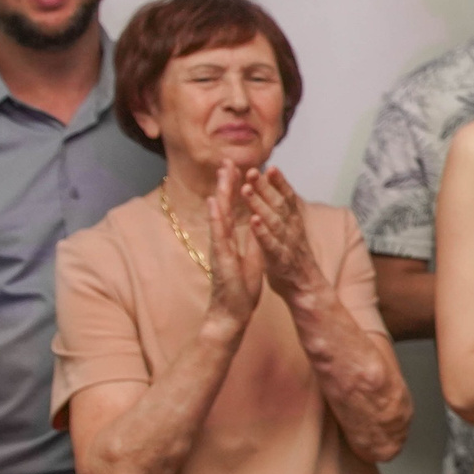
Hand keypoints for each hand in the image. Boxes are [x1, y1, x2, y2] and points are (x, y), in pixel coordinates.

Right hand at [202, 160, 266, 332]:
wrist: (232, 313)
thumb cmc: (240, 288)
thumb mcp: (251, 257)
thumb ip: (252, 239)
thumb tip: (258, 221)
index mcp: (232, 239)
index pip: (235, 209)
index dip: (237, 189)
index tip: (239, 168)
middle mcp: (223, 240)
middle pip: (225, 207)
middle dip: (226, 183)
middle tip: (226, 161)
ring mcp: (220, 248)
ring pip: (220, 215)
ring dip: (221, 194)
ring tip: (222, 174)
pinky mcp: (220, 259)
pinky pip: (218, 235)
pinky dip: (216, 218)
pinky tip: (215, 203)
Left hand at [241, 166, 323, 303]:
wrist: (306, 287)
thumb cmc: (294, 257)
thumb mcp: (292, 231)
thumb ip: (286, 212)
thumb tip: (279, 191)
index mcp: (294, 222)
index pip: (288, 198)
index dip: (280, 183)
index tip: (271, 166)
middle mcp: (292, 230)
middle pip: (279, 204)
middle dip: (265, 187)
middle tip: (253, 171)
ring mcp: (287, 245)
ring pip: (273, 221)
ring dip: (260, 204)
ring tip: (247, 189)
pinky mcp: (279, 260)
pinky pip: (270, 245)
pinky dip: (262, 233)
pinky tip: (253, 221)